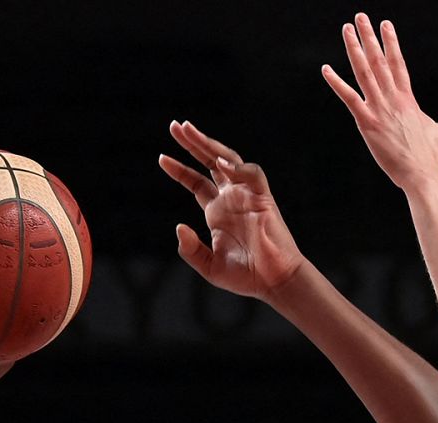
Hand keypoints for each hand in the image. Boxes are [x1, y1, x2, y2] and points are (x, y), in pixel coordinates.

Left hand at [159, 122, 304, 299]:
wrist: (275, 282)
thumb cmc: (247, 277)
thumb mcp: (209, 267)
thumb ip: (190, 249)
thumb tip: (179, 227)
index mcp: (217, 212)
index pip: (196, 181)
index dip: (179, 169)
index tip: (162, 158)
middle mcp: (231, 198)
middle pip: (209, 162)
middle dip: (192, 143)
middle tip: (176, 125)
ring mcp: (247, 196)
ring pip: (227, 159)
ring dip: (209, 144)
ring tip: (189, 130)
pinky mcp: (263, 198)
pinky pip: (252, 173)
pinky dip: (238, 166)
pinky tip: (219, 162)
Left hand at [322, 14, 437, 191]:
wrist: (423, 176)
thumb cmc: (434, 158)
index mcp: (408, 99)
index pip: (398, 63)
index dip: (391, 42)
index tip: (385, 25)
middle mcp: (393, 99)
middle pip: (379, 61)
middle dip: (369, 37)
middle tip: (360, 17)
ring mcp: (379, 110)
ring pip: (364, 72)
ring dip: (354, 49)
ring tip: (347, 29)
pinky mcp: (368, 124)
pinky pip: (349, 99)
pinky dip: (337, 83)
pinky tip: (326, 69)